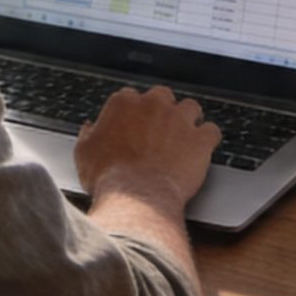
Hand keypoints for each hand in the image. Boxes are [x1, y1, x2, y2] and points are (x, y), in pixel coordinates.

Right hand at [74, 85, 221, 205]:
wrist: (136, 200)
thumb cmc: (107, 178)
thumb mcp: (84, 153)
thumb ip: (88, 135)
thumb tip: (90, 128)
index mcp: (124, 103)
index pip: (130, 98)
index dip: (133, 114)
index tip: (133, 127)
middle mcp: (154, 104)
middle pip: (162, 96)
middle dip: (162, 110)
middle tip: (158, 131)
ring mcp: (180, 120)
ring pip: (191, 107)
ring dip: (188, 119)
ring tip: (184, 136)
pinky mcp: (200, 140)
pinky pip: (212, 131)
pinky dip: (208, 139)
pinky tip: (203, 149)